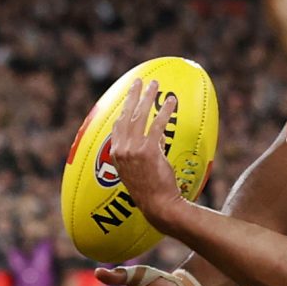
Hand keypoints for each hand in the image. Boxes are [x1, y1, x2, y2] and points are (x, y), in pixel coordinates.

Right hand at [106, 80, 183, 222]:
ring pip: (140, 116)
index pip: (118, 125)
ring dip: (148, 97)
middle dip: (133, 95)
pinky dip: (164, 112)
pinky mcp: (147, 151)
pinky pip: (157, 126)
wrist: (157, 204)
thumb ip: (145, 150)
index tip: (129, 97)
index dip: (123, 109)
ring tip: (156, 84)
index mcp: (115, 154)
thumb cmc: (152, 189)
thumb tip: (159, 136)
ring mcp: (133, 149)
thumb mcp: (141, 168)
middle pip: (126, 115)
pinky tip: (171, 101)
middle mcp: (120, 149)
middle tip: (140, 80)